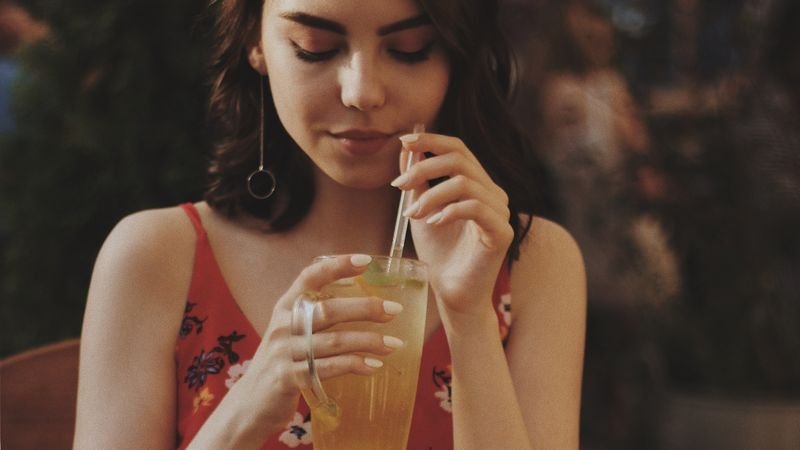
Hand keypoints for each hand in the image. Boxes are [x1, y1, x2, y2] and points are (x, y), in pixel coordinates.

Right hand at [238, 254, 402, 430]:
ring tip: (393, 344)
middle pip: (328, 310)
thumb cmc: (283, 363)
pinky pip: (328, 368)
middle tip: (394, 310)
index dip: (337, 266)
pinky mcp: (289, 379)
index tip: (365, 261)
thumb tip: (367, 306)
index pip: (310, 277)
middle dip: (365, 308)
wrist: (251, 404)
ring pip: (334, 341)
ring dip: (368, 341)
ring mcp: (284, 352)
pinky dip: (354, 365)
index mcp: (285, 307)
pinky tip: (374, 366)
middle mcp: (282, 326)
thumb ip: (317, 318)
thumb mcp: (292, 333)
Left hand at [392, 133, 513, 315]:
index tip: (404, 142)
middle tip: (399, 185)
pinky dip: (449, 211)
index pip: (458, 149)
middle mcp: (493, 193)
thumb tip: (406, 147)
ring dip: (431, 195)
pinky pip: (475, 208)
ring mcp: (500, 212)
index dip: (432, 140)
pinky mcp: (501, 232)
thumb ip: (417, 180)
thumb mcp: (420, 209)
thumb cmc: (439, 252)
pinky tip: (433, 223)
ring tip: (413, 214)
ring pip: (464, 183)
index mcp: (477, 184)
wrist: (451, 292)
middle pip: (460, 160)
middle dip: (424, 166)